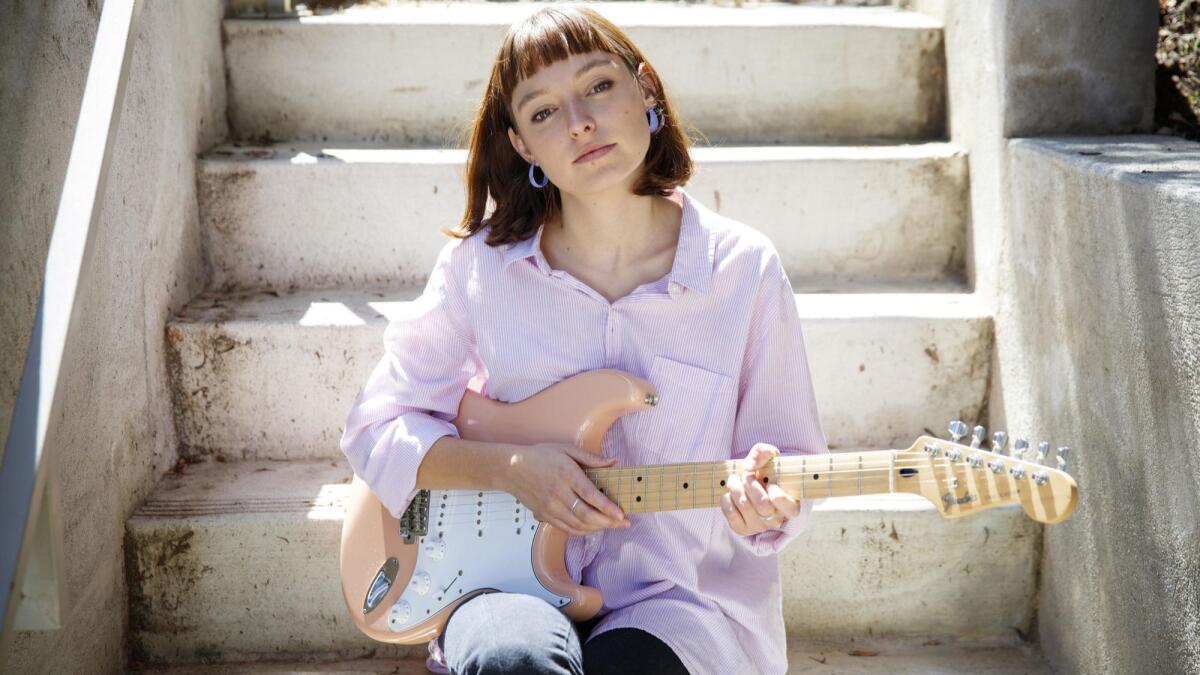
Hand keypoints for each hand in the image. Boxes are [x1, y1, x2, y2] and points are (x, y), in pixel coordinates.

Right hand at [498, 443, 630, 536]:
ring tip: (612, 526)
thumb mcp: (566, 449)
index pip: (590, 495)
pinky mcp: (544, 515)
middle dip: (608, 522)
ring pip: (577, 525)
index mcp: (567, 475)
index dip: (607, 508)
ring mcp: (550, 507)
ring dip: (597, 528)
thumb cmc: (541, 456)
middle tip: (623, 523)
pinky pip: (566, 529)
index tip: (621, 515)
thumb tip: (613, 462)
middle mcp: (558, 493)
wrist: (511, 468)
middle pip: (586, 515)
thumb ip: (591, 458)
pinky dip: (582, 531)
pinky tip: (593, 528)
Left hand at [721, 443, 800, 535]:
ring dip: (735, 488)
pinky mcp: (743, 529)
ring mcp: (759, 526)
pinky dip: (726, 500)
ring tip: (735, 481)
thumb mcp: (768, 457)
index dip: (778, 494)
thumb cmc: (763, 471)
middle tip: (745, 475)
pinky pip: (731, 515)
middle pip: (762, 504)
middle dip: (749, 484)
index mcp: (790, 505)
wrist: (749, 484)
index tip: (770, 482)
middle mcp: (776, 519)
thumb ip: (764, 452)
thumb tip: (749, 466)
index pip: (789, 508)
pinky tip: (730, 494)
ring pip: (745, 507)